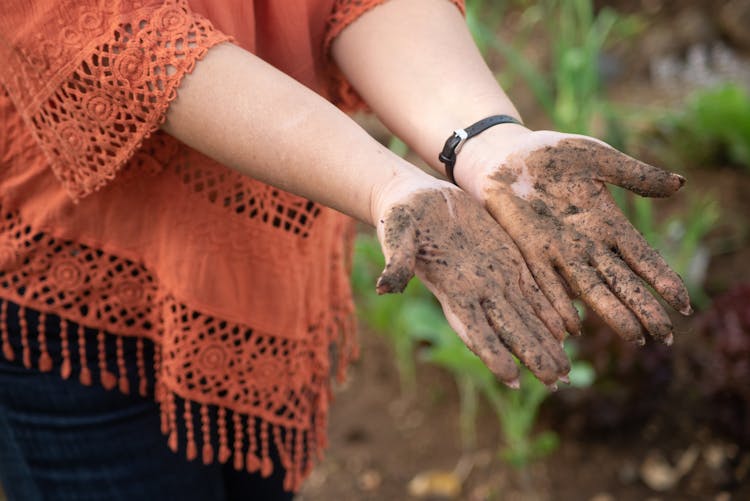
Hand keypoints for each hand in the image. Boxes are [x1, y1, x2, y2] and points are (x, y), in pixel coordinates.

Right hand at [372, 174, 569, 385]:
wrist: (419, 198)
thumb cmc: (402, 215)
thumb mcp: (396, 231)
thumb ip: (397, 260)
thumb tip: (385, 287)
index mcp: (450, 287)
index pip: (474, 328)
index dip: (492, 353)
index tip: (512, 378)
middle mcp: (476, 291)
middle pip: (508, 331)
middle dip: (531, 357)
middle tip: (557, 384)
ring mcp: (493, 277)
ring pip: (526, 317)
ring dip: (545, 344)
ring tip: (566, 371)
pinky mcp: (507, 259)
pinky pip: (533, 289)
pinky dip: (549, 311)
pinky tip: (568, 330)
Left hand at [456, 127, 690, 344]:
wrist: (504, 155)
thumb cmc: (551, 155)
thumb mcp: (598, 159)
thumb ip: (636, 175)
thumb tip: (681, 184)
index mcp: (607, 223)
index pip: (643, 258)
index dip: (664, 280)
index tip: (685, 305)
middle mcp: (586, 244)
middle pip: (622, 282)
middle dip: (645, 308)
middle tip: (667, 337)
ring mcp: (557, 249)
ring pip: (590, 287)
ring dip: (611, 313)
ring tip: (633, 336)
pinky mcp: (528, 249)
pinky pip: (544, 280)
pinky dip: (557, 302)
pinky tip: (572, 326)